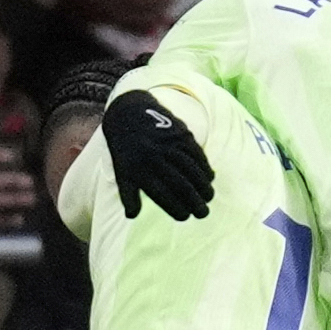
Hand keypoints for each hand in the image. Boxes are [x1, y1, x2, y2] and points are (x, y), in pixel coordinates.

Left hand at [97, 90, 215, 220]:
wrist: (128, 113)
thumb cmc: (126, 150)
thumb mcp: (121, 172)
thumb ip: (127, 194)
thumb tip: (131, 216)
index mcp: (139, 170)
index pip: (162, 194)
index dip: (175, 208)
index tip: (185, 217)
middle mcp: (155, 157)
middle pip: (180, 184)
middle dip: (194, 201)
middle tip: (203, 213)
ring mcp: (169, 144)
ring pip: (192, 169)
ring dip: (203, 186)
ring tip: (209, 198)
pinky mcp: (180, 133)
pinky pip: (197, 153)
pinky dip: (205, 167)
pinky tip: (210, 178)